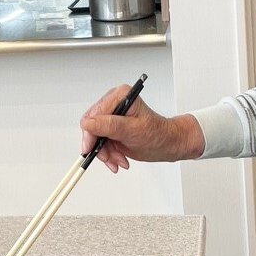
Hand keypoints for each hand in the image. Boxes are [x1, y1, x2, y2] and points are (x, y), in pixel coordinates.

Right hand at [79, 84, 204, 172]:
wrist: (167, 144)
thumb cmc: (158, 134)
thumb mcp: (133, 130)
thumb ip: (109, 125)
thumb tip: (88, 124)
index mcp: (119, 96)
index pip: (93, 114)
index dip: (90, 133)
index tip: (91, 148)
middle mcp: (114, 104)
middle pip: (92, 127)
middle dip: (100, 146)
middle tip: (110, 158)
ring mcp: (112, 117)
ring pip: (95, 138)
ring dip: (106, 153)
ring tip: (119, 160)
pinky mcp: (112, 129)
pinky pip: (100, 144)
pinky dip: (109, 155)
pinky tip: (119, 159)